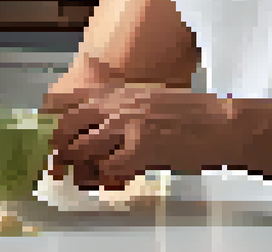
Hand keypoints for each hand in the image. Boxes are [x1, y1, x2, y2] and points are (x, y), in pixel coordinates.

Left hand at [47, 86, 239, 191]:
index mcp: (120, 92)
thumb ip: (123, 113)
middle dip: (59, 146)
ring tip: (81, 175)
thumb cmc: (192, 117)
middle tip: (58, 163)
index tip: (50, 136)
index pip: (71, 102)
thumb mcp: (151, 102)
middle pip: (68, 125)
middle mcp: (118, 105)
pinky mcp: (140, 148)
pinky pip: (107, 168)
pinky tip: (114, 179)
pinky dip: (106, 177)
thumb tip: (99, 133)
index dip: (55, 122)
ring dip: (79, 165)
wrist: (221, 125)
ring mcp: (127, 126)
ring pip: (83, 149)